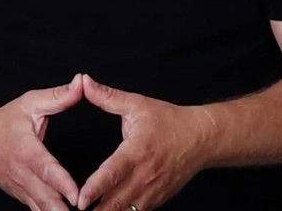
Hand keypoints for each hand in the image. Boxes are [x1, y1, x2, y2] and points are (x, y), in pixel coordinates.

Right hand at [0, 74, 85, 210]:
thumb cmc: (4, 122)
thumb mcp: (30, 103)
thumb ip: (58, 96)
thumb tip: (81, 83)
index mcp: (26, 150)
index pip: (46, 169)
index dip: (62, 184)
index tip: (78, 196)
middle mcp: (22, 174)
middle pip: (45, 199)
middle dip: (62, 210)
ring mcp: (21, 189)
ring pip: (42, 209)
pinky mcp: (23, 197)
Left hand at [76, 75, 213, 210]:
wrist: (201, 138)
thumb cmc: (168, 120)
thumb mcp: (137, 104)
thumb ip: (107, 96)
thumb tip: (83, 82)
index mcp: (136, 151)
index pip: (113, 174)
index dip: (95, 188)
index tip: (79, 200)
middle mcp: (144, 175)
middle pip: (117, 202)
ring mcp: (153, 191)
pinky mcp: (158, 199)